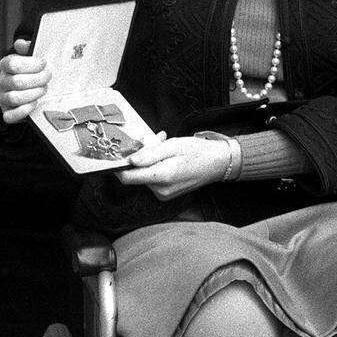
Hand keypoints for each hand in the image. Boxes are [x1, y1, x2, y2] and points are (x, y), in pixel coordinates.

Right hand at [0, 38, 50, 123]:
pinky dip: (24, 111)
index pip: (13, 64)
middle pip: (17, 82)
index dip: (32, 64)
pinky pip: (10, 116)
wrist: (31, 87)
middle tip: (48, 77)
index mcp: (5, 65)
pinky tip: (35, 103)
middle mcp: (1, 81)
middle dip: (37, 80)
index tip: (44, 63)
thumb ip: (27, 48)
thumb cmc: (33, 70)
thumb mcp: (32, 56)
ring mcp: (2, 98)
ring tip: (43, 89)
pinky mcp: (7, 113)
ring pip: (14, 98)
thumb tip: (21, 44)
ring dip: (33, 94)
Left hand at [117, 134, 231, 200]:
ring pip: (144, 175)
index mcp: (161, 177)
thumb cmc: (198, 152)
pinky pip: (153, 179)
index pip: (128, 177)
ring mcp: (164, 194)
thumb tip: (130, 160)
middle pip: (136, 175)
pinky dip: (156, 167)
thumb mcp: (173, 145)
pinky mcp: (166, 194)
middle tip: (153, 141)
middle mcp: (161, 190)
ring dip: (149, 160)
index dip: (119, 166)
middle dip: (140, 157)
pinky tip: (167, 157)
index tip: (118, 154)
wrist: (218, 163)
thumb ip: (150, 153)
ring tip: (164, 147)